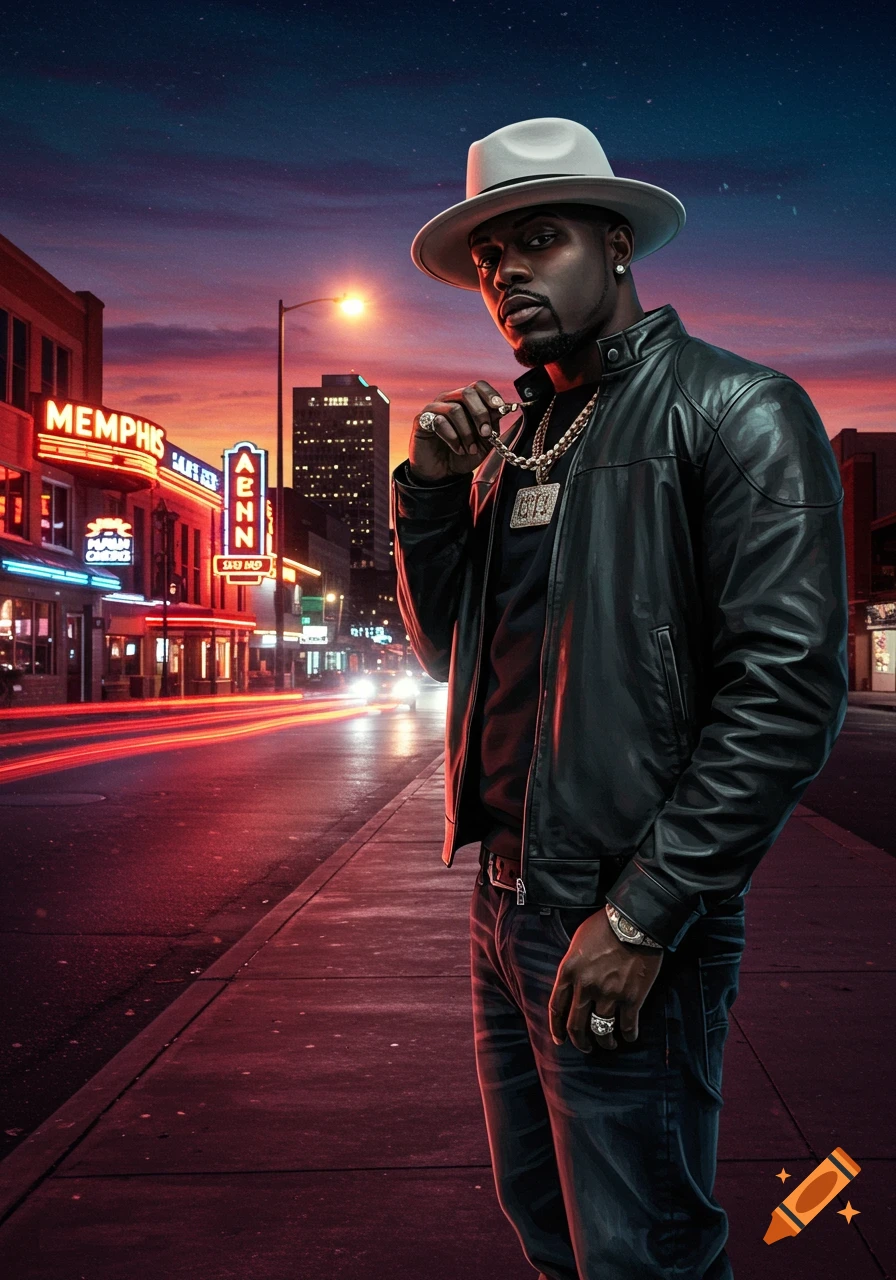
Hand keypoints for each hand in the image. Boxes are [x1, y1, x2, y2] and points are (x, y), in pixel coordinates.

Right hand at [409, 379, 509, 480]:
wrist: (443, 474)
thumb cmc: (463, 454)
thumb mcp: (485, 441)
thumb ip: (492, 424)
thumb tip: (503, 408)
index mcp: (465, 402)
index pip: (478, 386)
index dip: (490, 395)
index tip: (500, 408)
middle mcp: (449, 400)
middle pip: (467, 393)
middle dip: (480, 414)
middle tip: (486, 434)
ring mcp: (434, 409)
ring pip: (455, 409)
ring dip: (467, 432)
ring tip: (470, 449)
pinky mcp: (422, 420)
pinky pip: (440, 422)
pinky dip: (453, 438)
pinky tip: (457, 449)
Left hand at [548, 907, 662, 1052]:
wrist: (634, 922)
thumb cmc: (604, 926)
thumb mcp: (578, 943)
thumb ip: (573, 967)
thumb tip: (573, 984)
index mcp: (569, 971)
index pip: (556, 1007)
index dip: (556, 1027)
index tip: (560, 1039)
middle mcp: (585, 986)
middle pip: (576, 1025)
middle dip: (579, 1041)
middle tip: (585, 1047)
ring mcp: (609, 994)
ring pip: (601, 1030)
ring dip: (605, 1041)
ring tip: (609, 1043)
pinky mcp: (631, 998)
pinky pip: (628, 1026)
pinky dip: (628, 1035)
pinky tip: (628, 1036)